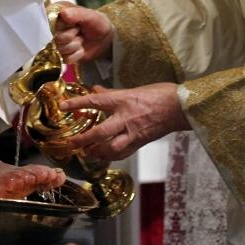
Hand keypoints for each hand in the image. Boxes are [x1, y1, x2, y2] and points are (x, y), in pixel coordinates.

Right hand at [52, 2, 113, 63]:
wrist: (105, 38)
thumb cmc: (97, 23)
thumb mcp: (90, 15)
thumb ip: (77, 13)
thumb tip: (63, 13)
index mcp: (59, 16)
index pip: (53, 24)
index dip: (66, 27)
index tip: (76, 25)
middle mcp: (56, 29)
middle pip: (57, 39)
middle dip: (72, 37)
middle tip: (80, 32)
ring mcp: (58, 43)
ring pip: (61, 50)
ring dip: (75, 46)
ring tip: (82, 40)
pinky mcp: (63, 55)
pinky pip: (65, 59)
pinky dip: (76, 55)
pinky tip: (81, 49)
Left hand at [59, 83, 188, 160]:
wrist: (182, 107)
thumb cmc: (161, 94)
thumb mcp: (133, 88)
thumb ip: (112, 93)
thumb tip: (96, 90)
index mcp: (123, 100)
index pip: (95, 101)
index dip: (77, 104)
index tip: (63, 106)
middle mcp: (126, 118)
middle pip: (100, 132)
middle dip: (83, 139)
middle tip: (71, 143)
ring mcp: (134, 133)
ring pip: (111, 148)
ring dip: (96, 152)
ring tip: (86, 151)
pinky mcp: (141, 143)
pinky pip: (123, 153)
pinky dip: (111, 156)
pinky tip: (103, 156)